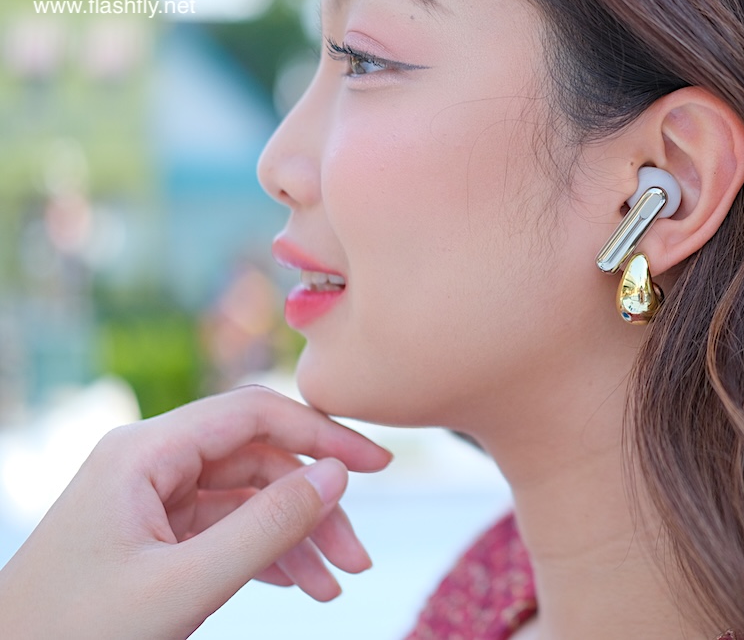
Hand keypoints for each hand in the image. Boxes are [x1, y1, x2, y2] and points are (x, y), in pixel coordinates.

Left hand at [0, 385, 392, 638]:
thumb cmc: (77, 633)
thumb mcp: (185, 584)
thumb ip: (267, 526)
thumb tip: (337, 474)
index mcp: (144, 452)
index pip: (254, 414)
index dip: (323, 434)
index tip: (378, 463)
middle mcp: (149, 462)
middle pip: (259, 460)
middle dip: (314, 506)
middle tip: (358, 556)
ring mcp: (150, 498)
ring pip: (249, 498)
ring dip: (297, 537)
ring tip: (334, 584)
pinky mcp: (153, 534)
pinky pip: (227, 528)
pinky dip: (268, 553)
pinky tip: (299, 585)